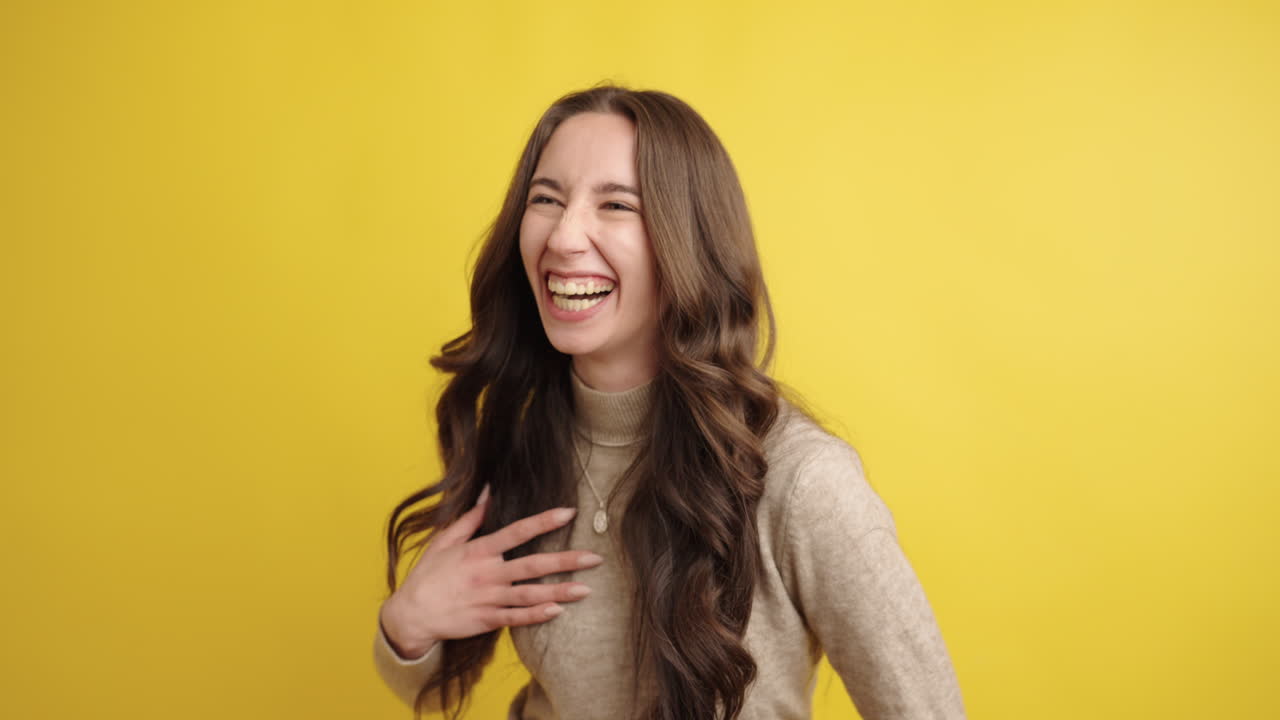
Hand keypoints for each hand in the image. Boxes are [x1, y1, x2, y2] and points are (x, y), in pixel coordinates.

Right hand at [380, 484, 603, 658]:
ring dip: (559, 591)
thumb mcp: (445, 540)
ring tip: (587, 589)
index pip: (517, 532)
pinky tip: (558, 611)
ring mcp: (488, 598)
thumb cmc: (429, 574)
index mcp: (479, 550)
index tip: (569, 513)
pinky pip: (516, 618)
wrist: (411, 614)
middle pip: (532, 565)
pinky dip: (537, 616)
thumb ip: (470, 517)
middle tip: (595, 558)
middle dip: (566, 561)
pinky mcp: (487, 620)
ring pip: (530, 595)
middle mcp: (488, 574)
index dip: (544, 522)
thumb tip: (488, 490)